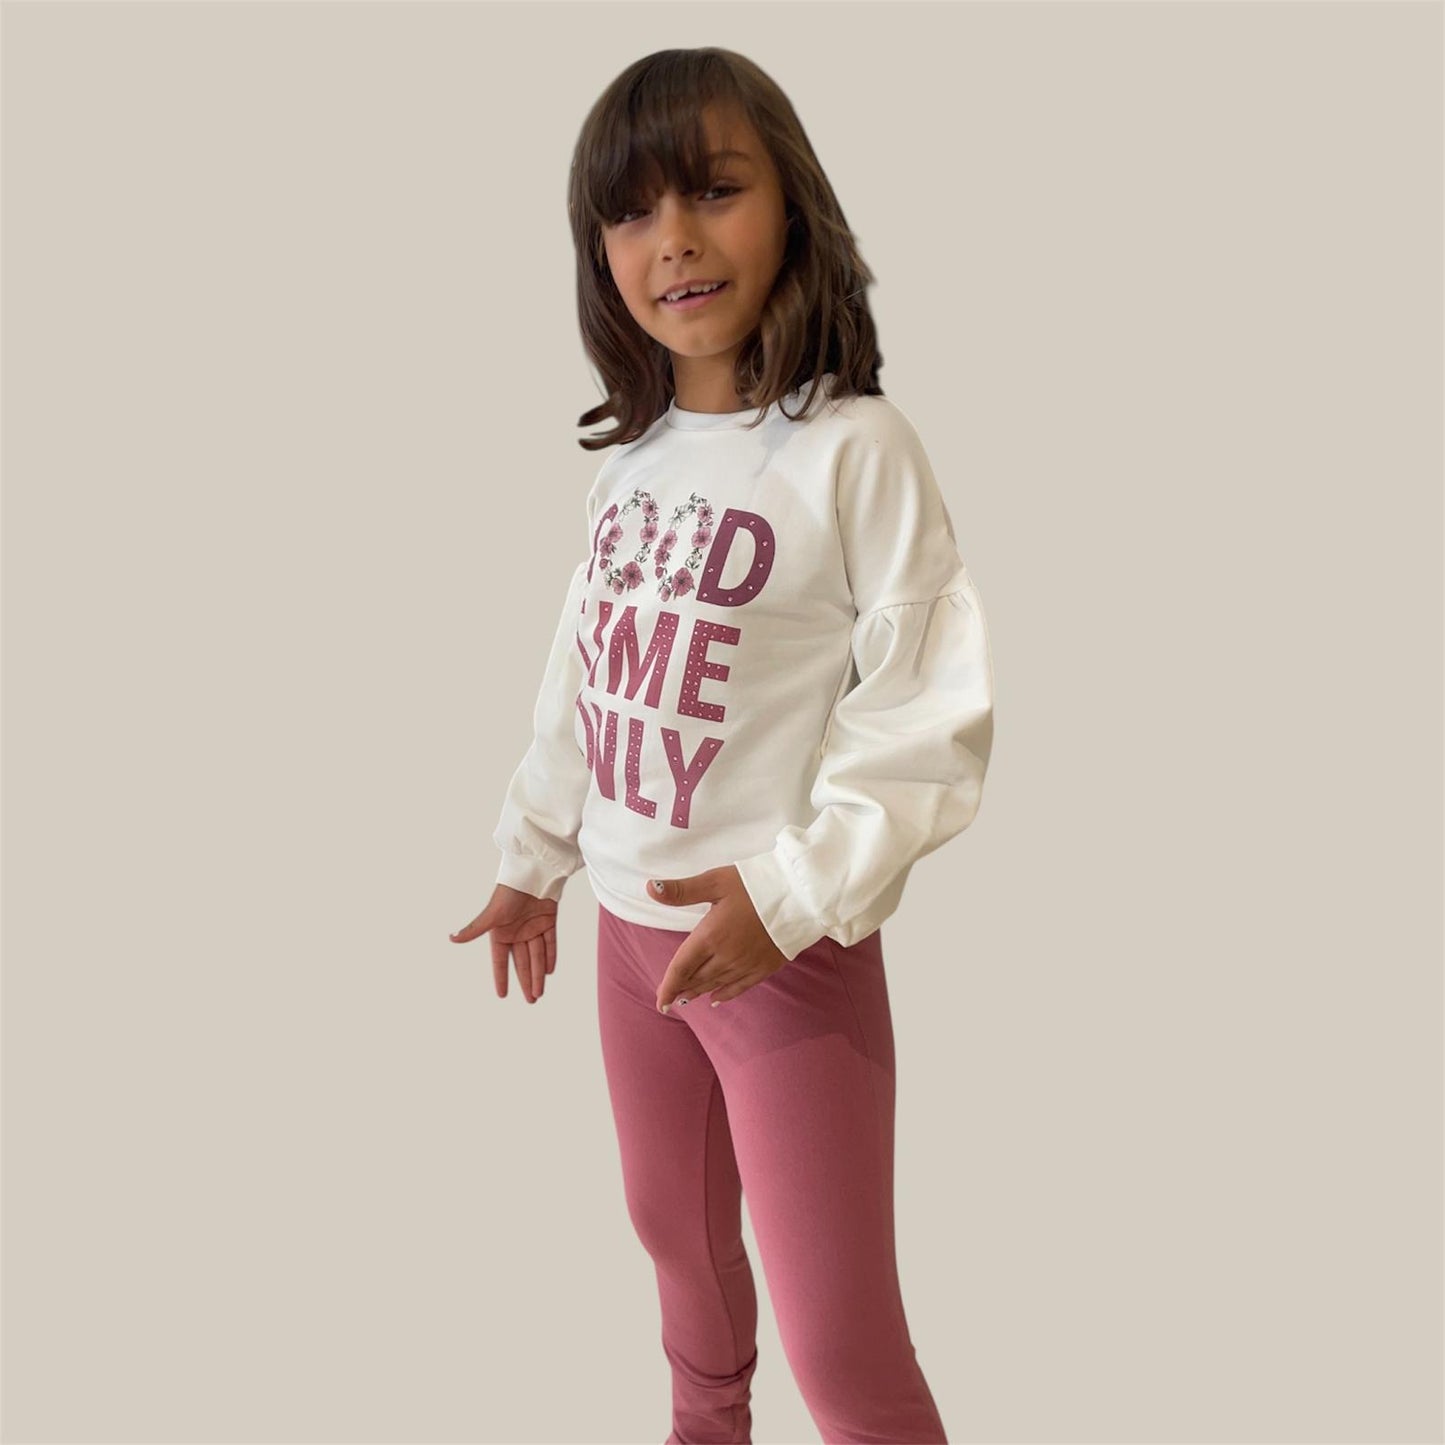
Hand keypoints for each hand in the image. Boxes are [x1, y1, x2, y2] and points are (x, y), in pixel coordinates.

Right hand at [450, 884, 557, 1003]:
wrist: (531, 872)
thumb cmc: (508, 892)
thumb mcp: (491, 914)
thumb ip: (474, 929)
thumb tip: (451, 938)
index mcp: (500, 933)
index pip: (500, 961)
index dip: (501, 977)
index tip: (502, 995)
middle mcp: (516, 933)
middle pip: (522, 962)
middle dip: (526, 981)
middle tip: (531, 1000)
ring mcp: (533, 927)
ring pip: (537, 956)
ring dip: (538, 974)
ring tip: (539, 993)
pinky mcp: (548, 921)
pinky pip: (550, 943)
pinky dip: (550, 956)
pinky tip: (549, 971)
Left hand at [648, 866, 788, 1011]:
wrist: (799, 895)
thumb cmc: (755, 884)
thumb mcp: (715, 881)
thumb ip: (682, 890)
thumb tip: (650, 888)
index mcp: (710, 936)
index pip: (681, 967)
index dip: (668, 985)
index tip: (659, 1001)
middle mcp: (725, 956)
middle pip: (697, 978)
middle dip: (681, 989)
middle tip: (668, 999)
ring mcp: (746, 964)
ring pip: (716, 984)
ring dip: (699, 992)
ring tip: (686, 999)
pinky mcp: (765, 967)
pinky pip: (740, 987)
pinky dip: (726, 995)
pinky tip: (716, 999)